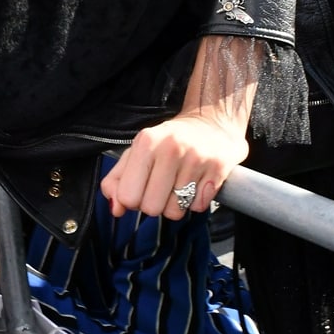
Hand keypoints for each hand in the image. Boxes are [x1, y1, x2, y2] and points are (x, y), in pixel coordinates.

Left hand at [100, 107, 249, 219]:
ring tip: (179, 185)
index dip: (132, 200)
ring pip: (175, 211)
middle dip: (154, 204)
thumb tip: (116, 208)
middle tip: (161, 188)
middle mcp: (171, 149)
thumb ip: (118, 179)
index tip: (140, 190)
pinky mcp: (217, 169)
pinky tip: (196, 183)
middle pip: (151, 208)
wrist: (212, 122)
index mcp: (146, 143)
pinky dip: (196, 201)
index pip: (128, 196)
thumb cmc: (171, 140)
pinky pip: (198, 207)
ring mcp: (196, 159)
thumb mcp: (138, 151)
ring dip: (175, 204)